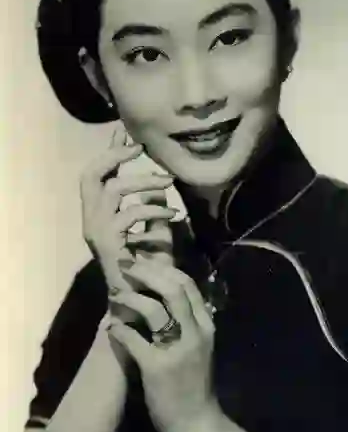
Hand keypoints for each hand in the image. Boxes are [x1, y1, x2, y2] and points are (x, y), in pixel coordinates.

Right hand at [80, 123, 175, 305]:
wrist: (143, 298)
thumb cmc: (150, 263)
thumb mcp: (155, 227)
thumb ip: (152, 204)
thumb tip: (158, 180)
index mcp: (99, 212)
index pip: (98, 174)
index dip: (110, 152)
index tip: (124, 133)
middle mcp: (91, 219)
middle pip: (90, 175)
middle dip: (113, 157)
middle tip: (139, 149)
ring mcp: (96, 231)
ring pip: (112, 190)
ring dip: (143, 182)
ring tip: (169, 182)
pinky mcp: (107, 243)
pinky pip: (129, 215)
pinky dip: (153, 210)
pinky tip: (173, 212)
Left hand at [107, 255, 219, 431]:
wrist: (197, 422)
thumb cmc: (195, 382)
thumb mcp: (200, 345)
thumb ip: (190, 320)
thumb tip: (168, 294)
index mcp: (205, 325)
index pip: (187, 284)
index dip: (163, 268)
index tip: (143, 260)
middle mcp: (195, 332)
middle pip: (172, 288)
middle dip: (146, 273)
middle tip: (126, 267)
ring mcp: (178, 350)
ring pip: (154, 309)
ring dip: (130, 298)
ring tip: (115, 295)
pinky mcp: (158, 368)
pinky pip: (134, 340)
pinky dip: (119, 330)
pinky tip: (111, 328)